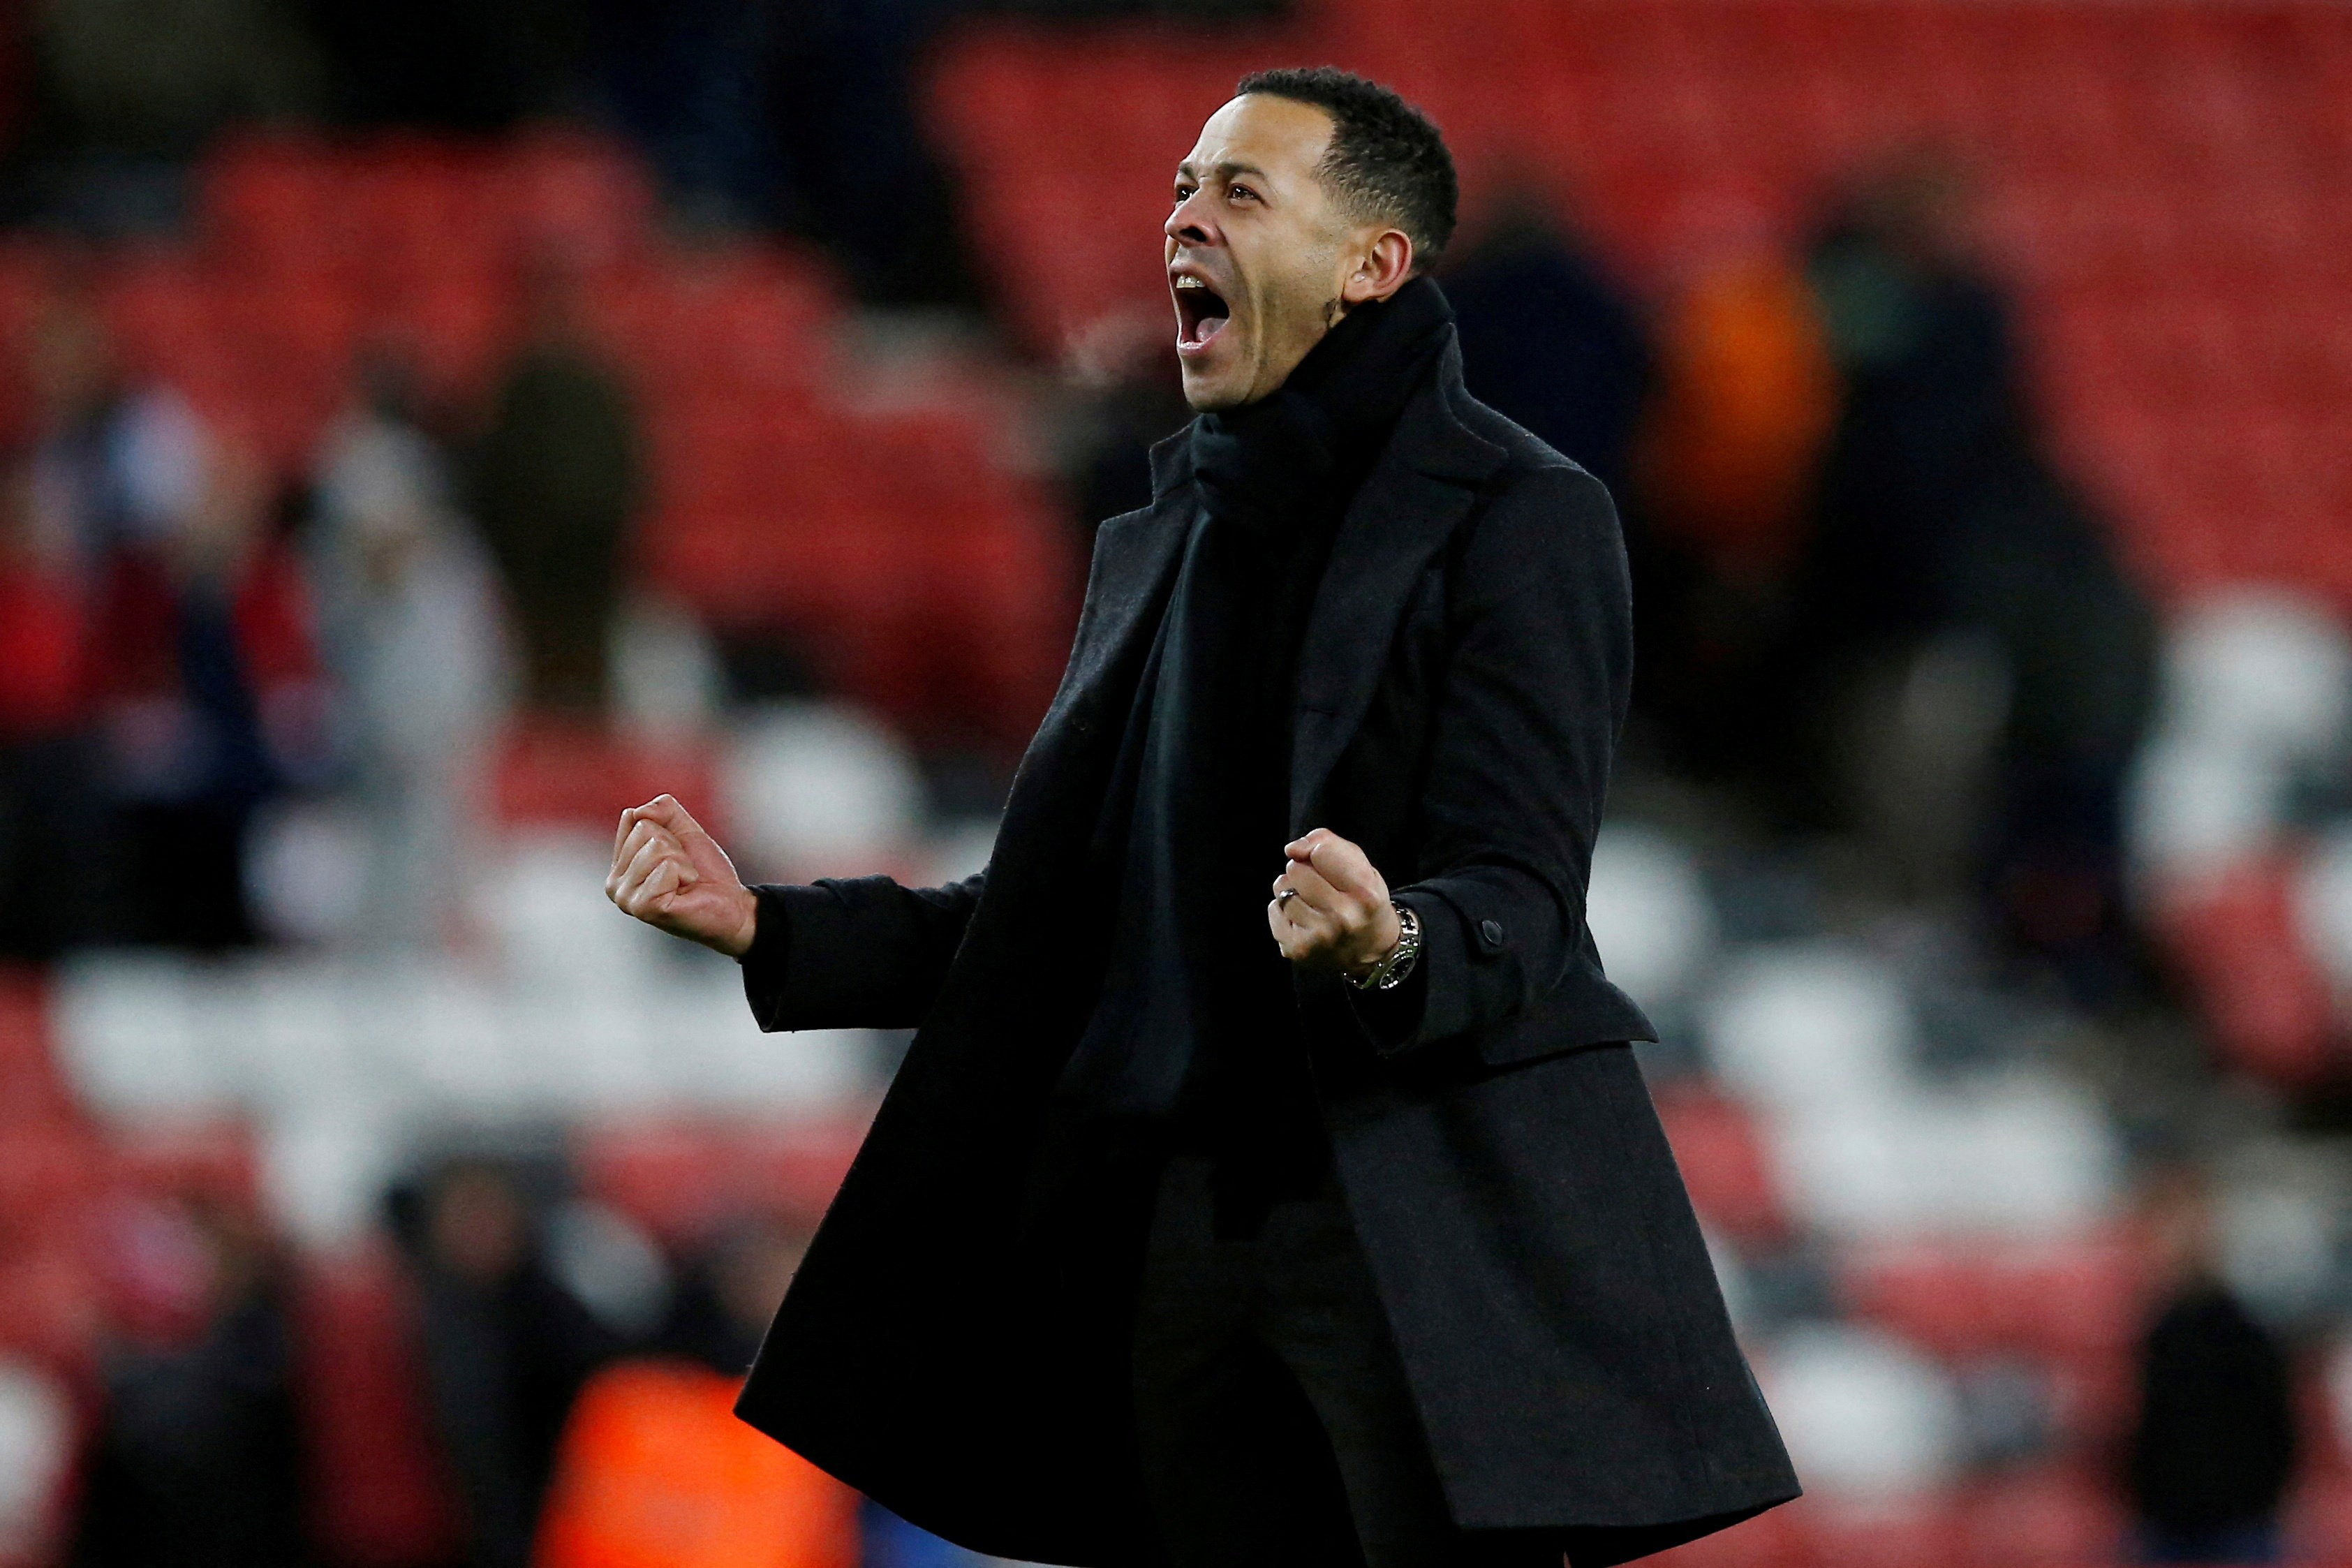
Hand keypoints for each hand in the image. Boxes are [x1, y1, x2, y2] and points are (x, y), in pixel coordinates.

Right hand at [605, 794, 757, 957]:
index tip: (676, 853)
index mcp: (619, 865)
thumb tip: (635, 811)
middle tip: (683, 871)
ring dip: (682, 862)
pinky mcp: (644, 907)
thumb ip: (662, 810)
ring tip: (684, 882)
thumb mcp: (684, 830)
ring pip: (656, 848)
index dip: (666, 830)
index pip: (634, 819)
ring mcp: (626, 898)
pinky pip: (668, 867)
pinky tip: (685, 892)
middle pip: (645, 831)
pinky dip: (686, 874)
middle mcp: (614, 884)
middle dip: (675, 846)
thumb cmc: (705, 871)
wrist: (731, 903)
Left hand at [1268, 827, 1401, 978]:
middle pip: (1296, 868)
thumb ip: (1330, 845)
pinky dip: (1283, 910)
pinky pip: (1273, 909)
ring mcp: (1318, 936)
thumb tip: (1292, 849)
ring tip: (1313, 902)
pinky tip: (1304, 919)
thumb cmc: (1363, 900)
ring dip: (1292, 889)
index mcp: (1364, 893)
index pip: (1321, 851)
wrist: (1370, 949)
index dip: (1319, 850)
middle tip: (1321, 886)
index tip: (1325, 861)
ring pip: (1281, 887)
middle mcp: (1342, 917)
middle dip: (1304, 870)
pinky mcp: (1297, 949)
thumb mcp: (1362, 866)